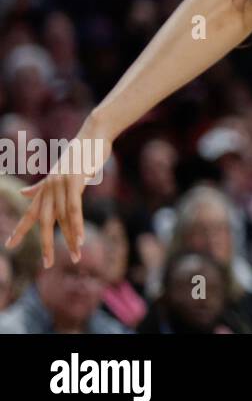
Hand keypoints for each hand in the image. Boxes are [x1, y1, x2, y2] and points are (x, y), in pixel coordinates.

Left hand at [5, 116, 112, 266]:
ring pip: (64, 219)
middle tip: (46, 264)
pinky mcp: (74, 182)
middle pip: (45, 222)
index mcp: (45, 188)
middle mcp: (49, 188)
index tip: (9, 246)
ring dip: (71, 240)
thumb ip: (41, 186)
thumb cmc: (79, 154)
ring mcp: (61, 185)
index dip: (20, 230)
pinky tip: (81, 240)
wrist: (92, 135)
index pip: (30, 213)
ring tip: (75, 257)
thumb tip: (24, 194)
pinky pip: (75, 209)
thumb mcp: (59, 172)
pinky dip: (78, 226)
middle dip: (46, 243)